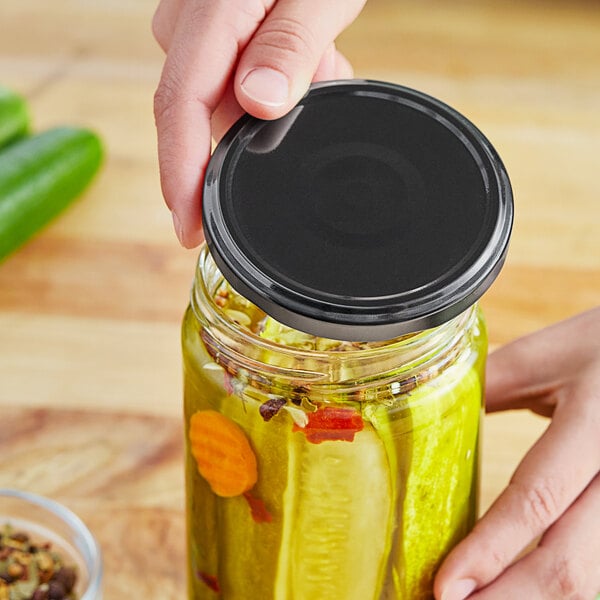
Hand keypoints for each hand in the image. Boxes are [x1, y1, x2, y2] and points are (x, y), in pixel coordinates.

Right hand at [152, 0, 364, 246]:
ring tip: (321, 58)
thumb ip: (287, 48)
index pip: (180, 110)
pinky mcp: (213, 38)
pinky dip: (276, 85)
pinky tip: (309, 57)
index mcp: (210, 16)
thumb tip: (256, 106)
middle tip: (321, 81)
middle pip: (207, 116)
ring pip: (228, 103)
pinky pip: (235, 83)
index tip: (189, 228)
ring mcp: (198, 33)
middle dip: (263, 128)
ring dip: (280, 101)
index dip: (181, 177)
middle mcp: (189, 27)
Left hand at [435, 307, 599, 599]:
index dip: (489, 550)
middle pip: (573, 565)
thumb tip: (426, 420)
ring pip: (594, 578)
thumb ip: (487, 388)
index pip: (536, 499)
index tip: (445, 587)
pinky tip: (521, 586)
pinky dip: (558, 587)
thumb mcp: (544, 356)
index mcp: (595, 421)